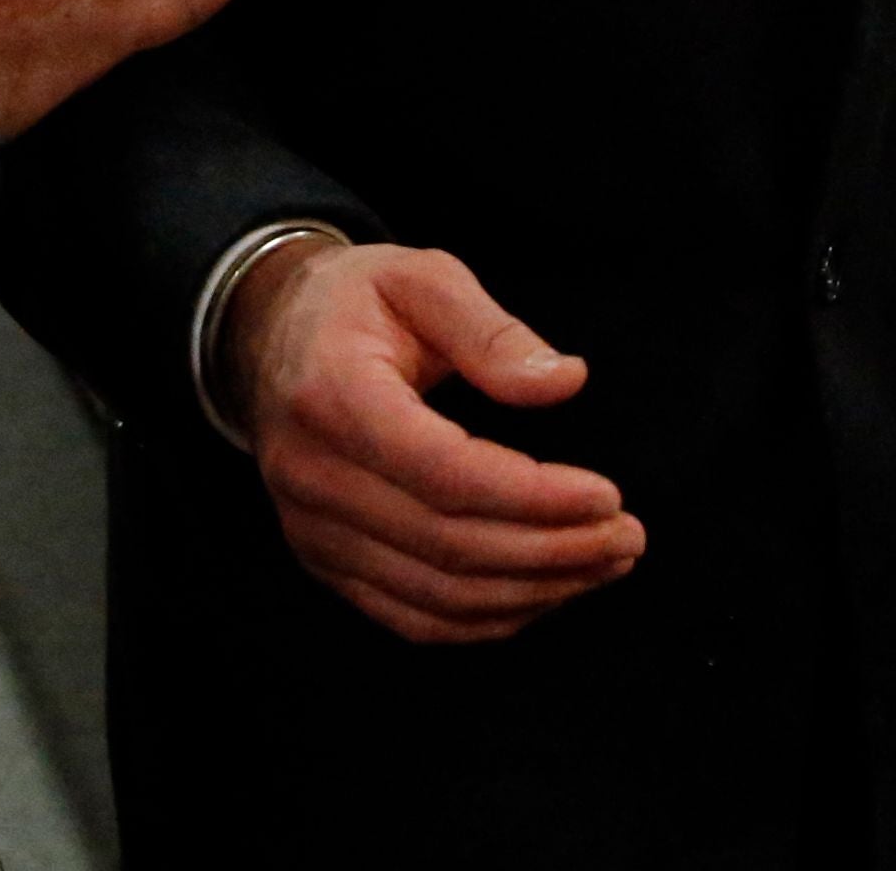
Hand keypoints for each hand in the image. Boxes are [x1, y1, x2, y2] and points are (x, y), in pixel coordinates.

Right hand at [227, 239, 644, 645]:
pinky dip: (486, 618)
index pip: (444, 472)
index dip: (533, 496)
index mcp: (333, 397)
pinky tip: (546, 590)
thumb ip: (492, 330)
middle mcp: (312, 476)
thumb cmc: (356, 303)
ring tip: (603, 564)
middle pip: (447, 544)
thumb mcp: (422, 278)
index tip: (607, 496)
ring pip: (435, 596)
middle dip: (551, 552)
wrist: (268, 338)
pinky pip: (411, 615)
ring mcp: (312, 530)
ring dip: (532, 592)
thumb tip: (566, 381)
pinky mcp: (324, 561)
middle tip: (628, 537)